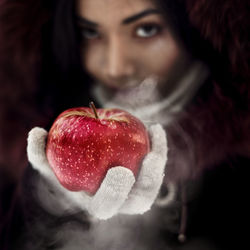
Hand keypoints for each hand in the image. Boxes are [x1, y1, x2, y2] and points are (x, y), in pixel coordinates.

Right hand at [27, 124, 168, 219]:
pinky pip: (156, 164)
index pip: (107, 206)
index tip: (118, 172)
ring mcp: (137, 190)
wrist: (90, 165)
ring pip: (154, 182)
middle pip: (139, 201)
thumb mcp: (52, 162)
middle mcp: (122, 201)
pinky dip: (159, 146)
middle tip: (149, 159)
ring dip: (159, 160)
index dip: (114, 193)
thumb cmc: (70, 166)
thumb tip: (36, 133)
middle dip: (147, 183)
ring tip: (155, 133)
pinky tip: (155, 128)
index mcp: (99, 203)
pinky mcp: (147, 176)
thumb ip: (41, 153)